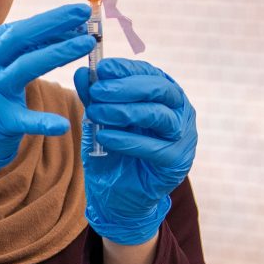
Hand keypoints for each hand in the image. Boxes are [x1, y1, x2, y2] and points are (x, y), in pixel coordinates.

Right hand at [0, 4, 94, 214]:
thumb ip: (21, 50)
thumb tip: (64, 32)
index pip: (20, 28)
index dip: (51, 20)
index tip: (78, 14)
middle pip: (21, 37)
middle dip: (54, 22)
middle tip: (83, 13)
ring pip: (26, 67)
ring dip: (58, 52)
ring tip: (86, 44)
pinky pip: (24, 120)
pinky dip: (43, 122)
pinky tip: (62, 125)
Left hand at [74, 59, 195, 244]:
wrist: (117, 195)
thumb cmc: (111, 152)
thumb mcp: (99, 121)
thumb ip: (94, 98)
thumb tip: (81, 73)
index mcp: (163, 95)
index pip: (150, 73)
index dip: (126, 69)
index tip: (101, 68)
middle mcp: (179, 111)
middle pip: (160, 90)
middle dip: (126, 87)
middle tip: (98, 90)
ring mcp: (182, 136)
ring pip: (159, 116)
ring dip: (124, 112)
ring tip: (96, 113)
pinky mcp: (177, 161)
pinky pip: (154, 147)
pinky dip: (127, 141)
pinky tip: (104, 137)